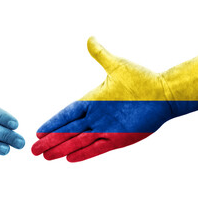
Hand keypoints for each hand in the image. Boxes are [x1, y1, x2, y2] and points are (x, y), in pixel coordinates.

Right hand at [32, 37, 173, 161]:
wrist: (164, 94)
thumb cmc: (142, 79)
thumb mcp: (117, 65)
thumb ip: (101, 55)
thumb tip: (90, 38)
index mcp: (92, 100)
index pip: (67, 114)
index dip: (52, 122)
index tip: (38, 130)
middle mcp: (96, 117)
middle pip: (67, 131)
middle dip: (50, 140)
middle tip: (32, 149)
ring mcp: (106, 129)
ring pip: (77, 141)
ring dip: (61, 149)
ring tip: (45, 157)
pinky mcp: (118, 139)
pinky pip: (96, 148)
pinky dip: (83, 154)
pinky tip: (69, 159)